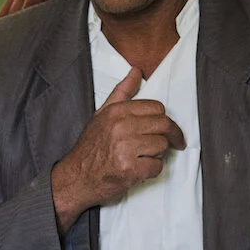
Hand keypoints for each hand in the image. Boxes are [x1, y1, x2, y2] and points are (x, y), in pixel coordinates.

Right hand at [50, 68, 185, 233]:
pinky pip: (157, 167)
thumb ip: (122, 92)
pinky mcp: (130, 170)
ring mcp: (125, 149)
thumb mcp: (102, 114)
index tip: (167, 128)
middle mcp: (121, 127)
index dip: (164, 119)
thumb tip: (136, 71)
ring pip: (162, 146)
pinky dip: (151, 171)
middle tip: (174, 143)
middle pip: (164, 125)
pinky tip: (139, 169)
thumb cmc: (90, 148)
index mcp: (117, 112)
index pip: (157, 108)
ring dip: (158, 154)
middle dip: (171, 136)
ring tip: (143, 157)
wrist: (75, 178)